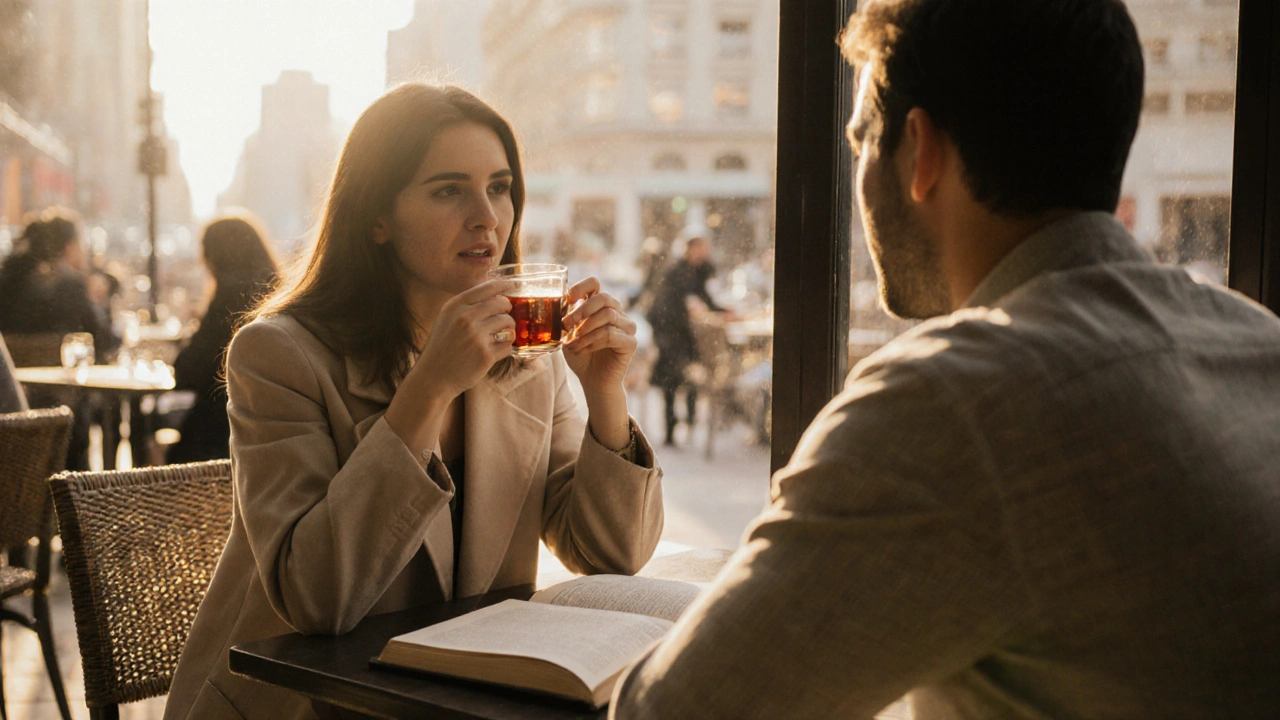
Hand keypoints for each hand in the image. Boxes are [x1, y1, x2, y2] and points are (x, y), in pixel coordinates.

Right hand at [408, 279, 515, 400]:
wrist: (434, 377)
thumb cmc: (442, 347)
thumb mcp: (446, 319)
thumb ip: (466, 306)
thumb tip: (495, 294)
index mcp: (456, 306)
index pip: (488, 287)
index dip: (503, 285)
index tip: (511, 286)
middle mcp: (466, 318)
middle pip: (502, 304)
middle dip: (507, 310)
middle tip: (503, 318)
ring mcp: (477, 336)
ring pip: (508, 324)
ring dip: (508, 330)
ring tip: (498, 337)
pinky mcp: (486, 355)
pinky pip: (508, 345)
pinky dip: (504, 348)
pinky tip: (494, 351)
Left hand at [561, 277, 636, 394]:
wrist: (591, 379)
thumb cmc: (580, 354)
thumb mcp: (568, 333)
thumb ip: (567, 317)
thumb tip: (560, 302)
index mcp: (599, 305)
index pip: (594, 283)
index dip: (580, 287)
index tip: (567, 300)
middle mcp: (616, 312)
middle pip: (604, 297)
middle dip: (582, 310)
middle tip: (566, 324)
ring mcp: (626, 326)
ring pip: (608, 315)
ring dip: (585, 330)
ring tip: (572, 344)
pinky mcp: (630, 342)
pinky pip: (611, 335)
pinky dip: (592, 342)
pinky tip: (582, 350)